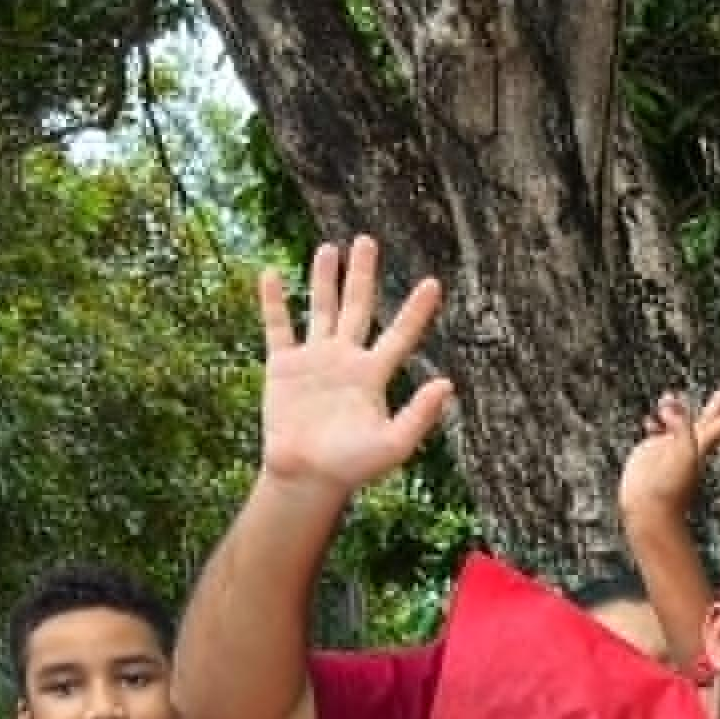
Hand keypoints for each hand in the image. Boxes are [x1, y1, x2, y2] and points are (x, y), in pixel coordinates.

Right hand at [253, 236, 454, 495]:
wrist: (307, 476)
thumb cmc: (352, 467)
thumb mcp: (394, 445)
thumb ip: (420, 415)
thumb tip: (448, 384)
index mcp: (374, 375)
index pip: (400, 335)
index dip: (416, 310)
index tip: (434, 283)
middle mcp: (346, 360)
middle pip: (357, 308)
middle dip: (363, 275)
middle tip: (368, 241)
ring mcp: (314, 360)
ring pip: (320, 309)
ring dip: (324, 279)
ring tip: (330, 248)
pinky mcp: (283, 366)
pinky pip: (277, 327)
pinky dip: (273, 301)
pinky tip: (272, 274)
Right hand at [619, 387, 719, 516]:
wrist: (649, 508)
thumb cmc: (669, 486)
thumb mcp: (682, 451)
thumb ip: (680, 424)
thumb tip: (669, 405)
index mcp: (701, 445)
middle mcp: (688, 445)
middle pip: (705, 421)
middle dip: (715, 406)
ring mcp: (670, 448)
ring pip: (677, 423)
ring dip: (676, 409)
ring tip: (670, 395)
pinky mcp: (652, 452)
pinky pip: (655, 432)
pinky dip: (653, 423)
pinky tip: (650, 420)